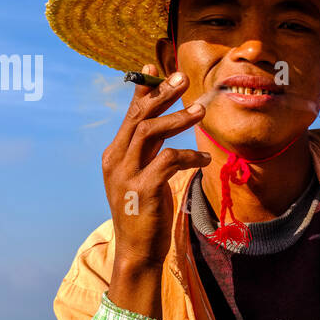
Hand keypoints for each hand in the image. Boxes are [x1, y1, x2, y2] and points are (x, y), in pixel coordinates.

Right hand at [102, 64, 210, 267]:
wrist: (137, 251)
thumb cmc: (144, 213)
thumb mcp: (141, 177)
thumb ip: (147, 153)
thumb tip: (162, 126)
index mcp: (114, 155)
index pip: (130, 115)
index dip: (143, 90)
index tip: (154, 68)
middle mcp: (116, 160)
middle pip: (139, 117)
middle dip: (161, 94)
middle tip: (183, 79)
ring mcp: (126, 175)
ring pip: (150, 132)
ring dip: (177, 119)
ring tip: (201, 111)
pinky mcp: (144, 189)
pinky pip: (169, 160)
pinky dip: (189, 155)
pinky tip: (205, 157)